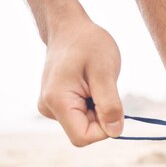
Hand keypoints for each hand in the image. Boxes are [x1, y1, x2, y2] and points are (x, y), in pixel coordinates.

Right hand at [38, 20, 123, 146]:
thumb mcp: (105, 72)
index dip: (104, 128)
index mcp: (57, 101)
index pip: (83, 137)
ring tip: (95, 83)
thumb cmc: (89, 44)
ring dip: (99, 109)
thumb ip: (110, 104)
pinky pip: (82, 116)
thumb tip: (115, 132)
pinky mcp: (57, 105)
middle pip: (85, 132)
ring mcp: (51, 107)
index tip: (113, 105)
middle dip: (102, 116)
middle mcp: (49, 108)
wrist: (71, 28)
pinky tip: (90, 85)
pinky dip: (93, 105)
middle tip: (103, 88)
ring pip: (85, 125)